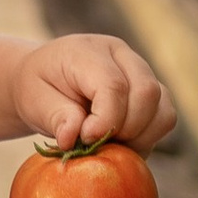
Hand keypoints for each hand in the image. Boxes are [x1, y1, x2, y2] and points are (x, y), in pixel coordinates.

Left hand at [13, 32, 176, 154]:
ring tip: (110, 146)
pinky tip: (122, 145)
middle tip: (99, 145)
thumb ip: (55, 116)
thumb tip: (73, 137)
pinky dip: (148, 138)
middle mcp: (122, 55)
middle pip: (147, 93)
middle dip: (126, 130)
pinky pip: (164, 119)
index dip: (105, 120)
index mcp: (89, 51)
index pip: (113, 85)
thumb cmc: (38, 89)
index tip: (86, 140)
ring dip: (141, 137)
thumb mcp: (33, 100)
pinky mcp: (151, 92)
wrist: (45, 80)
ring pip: (163, 109)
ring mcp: (141, 72)